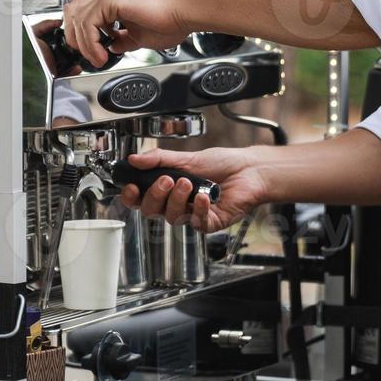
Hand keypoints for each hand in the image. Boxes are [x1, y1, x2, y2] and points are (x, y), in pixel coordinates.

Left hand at [62, 0, 188, 65]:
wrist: (183, 14)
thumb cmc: (169, 21)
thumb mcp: (137, 37)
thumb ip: (122, 40)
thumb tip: (112, 47)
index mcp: (112, 3)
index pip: (80, 13)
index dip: (78, 34)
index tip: (89, 53)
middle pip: (71, 12)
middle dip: (75, 38)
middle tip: (89, 56)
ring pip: (77, 18)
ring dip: (84, 44)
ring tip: (97, 58)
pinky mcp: (112, 0)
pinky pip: (89, 22)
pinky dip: (91, 42)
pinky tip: (102, 53)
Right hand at [119, 146, 267, 233]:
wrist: (249, 170)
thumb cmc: (221, 164)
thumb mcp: (186, 157)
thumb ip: (159, 159)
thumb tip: (134, 159)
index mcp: (168, 190)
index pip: (142, 199)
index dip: (132, 197)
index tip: (130, 187)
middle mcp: (178, 205)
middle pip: (152, 212)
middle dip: (155, 196)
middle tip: (167, 180)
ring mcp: (192, 215)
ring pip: (173, 218)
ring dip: (178, 199)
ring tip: (188, 182)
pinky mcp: (210, 223)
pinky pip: (197, 222)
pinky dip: (198, 208)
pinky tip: (203, 196)